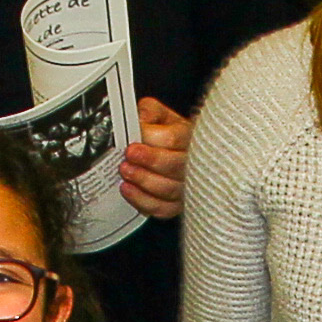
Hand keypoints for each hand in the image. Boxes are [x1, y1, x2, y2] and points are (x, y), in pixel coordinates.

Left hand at [119, 98, 195, 221]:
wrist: (186, 154)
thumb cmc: (173, 136)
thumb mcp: (162, 116)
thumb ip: (150, 112)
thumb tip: (140, 117)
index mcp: (191, 136)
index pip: (174, 139)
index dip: (151, 141)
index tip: (134, 144)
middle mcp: (195, 163)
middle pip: (175, 166)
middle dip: (149, 162)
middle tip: (128, 158)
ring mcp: (189, 186)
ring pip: (169, 189)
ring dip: (144, 182)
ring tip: (126, 173)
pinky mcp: (179, 204)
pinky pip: (163, 209)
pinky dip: (144, 201)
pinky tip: (129, 190)